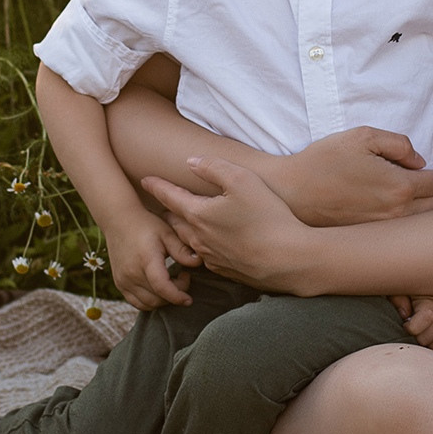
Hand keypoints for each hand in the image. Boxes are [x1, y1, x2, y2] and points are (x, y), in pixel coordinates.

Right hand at [105, 211, 198, 309]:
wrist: (118, 220)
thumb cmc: (146, 225)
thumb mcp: (167, 233)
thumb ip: (182, 250)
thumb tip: (198, 262)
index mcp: (146, 260)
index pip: (162, 287)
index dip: (177, 297)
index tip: (189, 299)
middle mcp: (131, 274)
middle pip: (157, 299)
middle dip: (174, 295)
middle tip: (183, 277)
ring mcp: (123, 281)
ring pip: (147, 304)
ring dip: (163, 300)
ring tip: (171, 282)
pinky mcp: (119, 284)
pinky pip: (136, 302)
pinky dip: (150, 301)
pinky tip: (158, 288)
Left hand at [139, 158, 319, 291]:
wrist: (288, 260)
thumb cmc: (267, 216)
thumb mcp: (242, 179)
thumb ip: (213, 167)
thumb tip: (191, 162)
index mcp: (198, 214)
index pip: (169, 197)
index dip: (156, 186)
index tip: (144, 179)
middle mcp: (199, 238)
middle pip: (175, 221)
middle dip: (167, 210)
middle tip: (162, 201)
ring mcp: (211, 257)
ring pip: (189, 240)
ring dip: (182, 229)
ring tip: (181, 221)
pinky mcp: (226, 271)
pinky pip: (205, 256)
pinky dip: (201, 246)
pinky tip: (209, 244)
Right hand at [269, 127, 432, 226]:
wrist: (292, 193)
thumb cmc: (325, 161)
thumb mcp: (362, 136)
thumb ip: (398, 144)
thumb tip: (418, 161)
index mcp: (400, 187)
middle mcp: (397, 214)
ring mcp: (384, 231)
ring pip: (423, 224)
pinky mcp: (371, 239)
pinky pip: (403, 234)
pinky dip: (415, 226)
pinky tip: (414, 218)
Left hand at [394, 294, 432, 354]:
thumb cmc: (426, 286)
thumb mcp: (408, 288)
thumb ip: (399, 300)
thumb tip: (403, 315)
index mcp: (431, 303)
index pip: (416, 328)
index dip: (409, 329)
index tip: (407, 323)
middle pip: (425, 340)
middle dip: (418, 335)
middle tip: (418, 325)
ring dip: (430, 341)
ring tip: (428, 327)